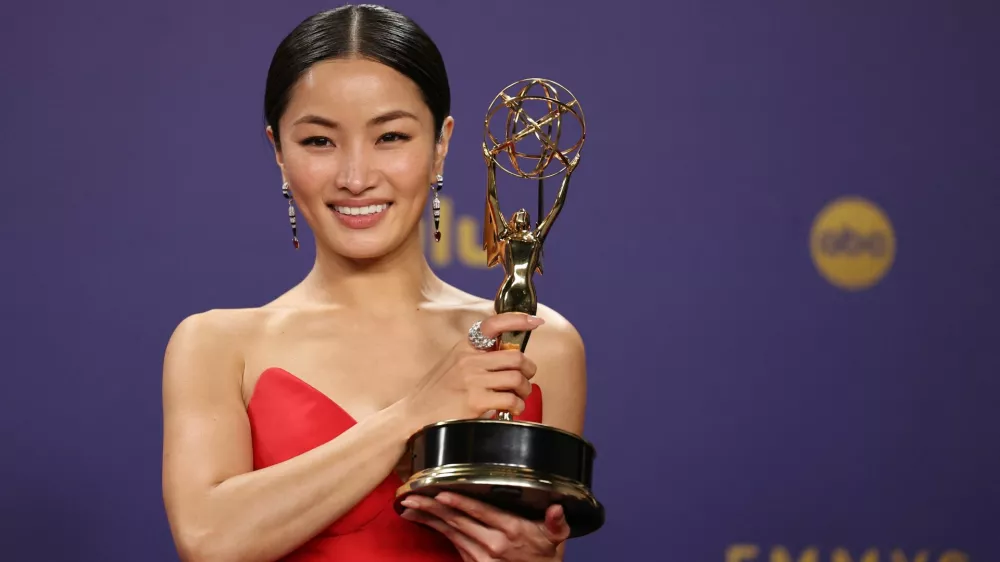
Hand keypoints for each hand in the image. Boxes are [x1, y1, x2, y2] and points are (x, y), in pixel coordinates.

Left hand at [400, 492, 569, 560]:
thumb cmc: (544, 557)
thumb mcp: (556, 539)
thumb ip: (556, 523)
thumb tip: (556, 508)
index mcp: (511, 531)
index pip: (480, 513)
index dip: (460, 502)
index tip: (441, 493)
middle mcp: (492, 544)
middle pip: (457, 521)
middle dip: (432, 508)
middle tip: (411, 495)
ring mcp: (479, 556)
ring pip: (450, 532)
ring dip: (428, 518)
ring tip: (409, 505)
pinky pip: (451, 542)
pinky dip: (435, 529)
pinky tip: (423, 519)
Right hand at [402, 313, 543, 430]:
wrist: (413, 415)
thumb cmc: (435, 393)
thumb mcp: (452, 365)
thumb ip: (476, 359)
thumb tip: (508, 358)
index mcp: (464, 348)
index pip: (493, 325)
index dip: (517, 321)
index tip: (535, 321)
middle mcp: (469, 360)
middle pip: (516, 357)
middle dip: (529, 370)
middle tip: (526, 380)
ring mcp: (472, 380)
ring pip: (517, 379)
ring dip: (524, 390)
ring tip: (518, 398)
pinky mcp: (475, 401)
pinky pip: (510, 400)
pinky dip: (517, 407)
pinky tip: (511, 410)